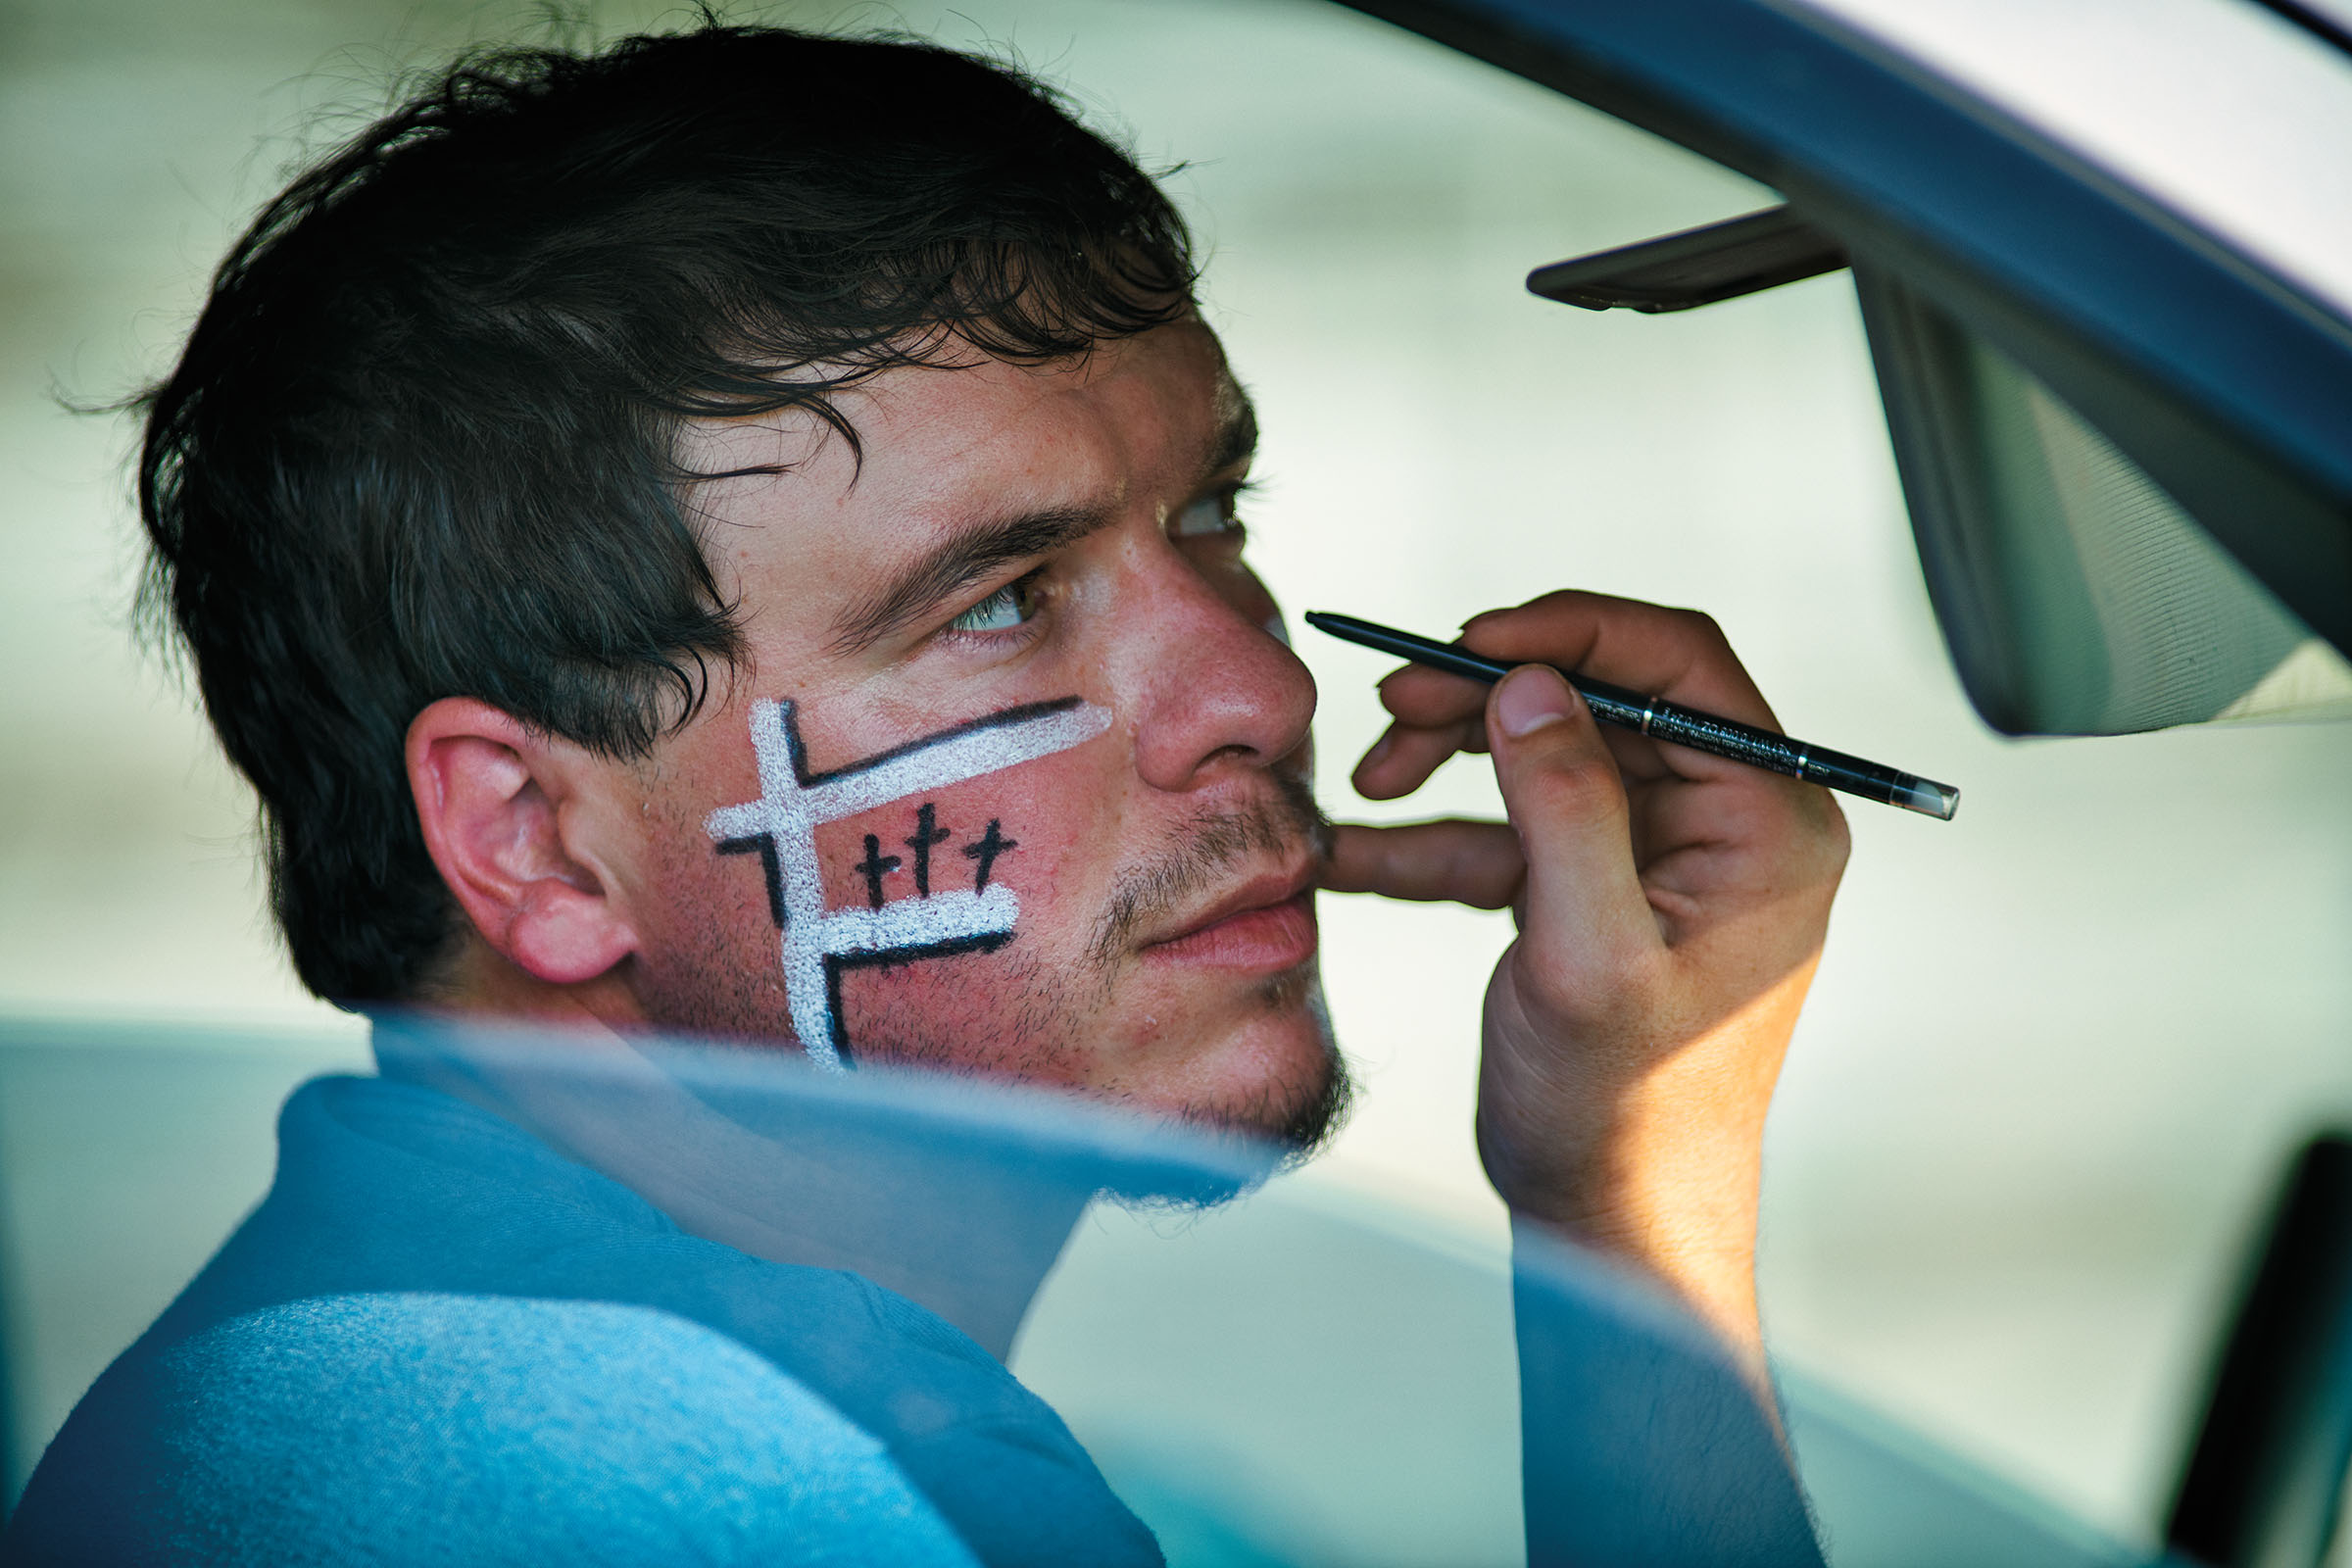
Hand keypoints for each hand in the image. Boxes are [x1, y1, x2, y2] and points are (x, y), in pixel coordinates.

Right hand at [1320, 591, 1847, 1365]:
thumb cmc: (1630, 1110)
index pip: (1677, 667)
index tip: (1472, 639)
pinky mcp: (1596, 892)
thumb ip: (1567, 807)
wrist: (1609, 1216)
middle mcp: (1725, 825)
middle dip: (1486, 698)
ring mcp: (1658, 858)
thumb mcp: (1589, 951)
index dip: (1572, 631)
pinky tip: (1355, 851)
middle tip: (1394, 705)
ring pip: (1543, 756)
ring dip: (1448, 760)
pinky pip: (1509, 833)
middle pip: (1597, 701)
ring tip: (1366, 778)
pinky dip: (1432, 837)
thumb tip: (1533, 684)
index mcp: (1768, 823)